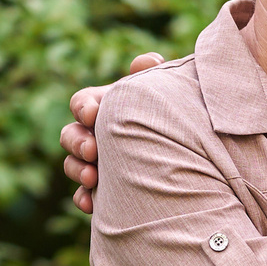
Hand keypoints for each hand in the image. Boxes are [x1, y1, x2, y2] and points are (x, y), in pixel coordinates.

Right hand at [61, 51, 164, 214]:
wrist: (196, 156)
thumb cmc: (174, 116)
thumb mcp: (167, 94)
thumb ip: (155, 76)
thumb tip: (147, 61)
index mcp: (105, 106)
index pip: (81, 102)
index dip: (82, 107)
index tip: (93, 114)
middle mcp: (96, 133)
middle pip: (70, 134)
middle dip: (77, 142)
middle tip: (92, 150)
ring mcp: (97, 162)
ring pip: (72, 165)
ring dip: (77, 170)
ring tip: (92, 178)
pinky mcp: (104, 190)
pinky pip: (84, 195)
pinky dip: (84, 198)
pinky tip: (92, 204)